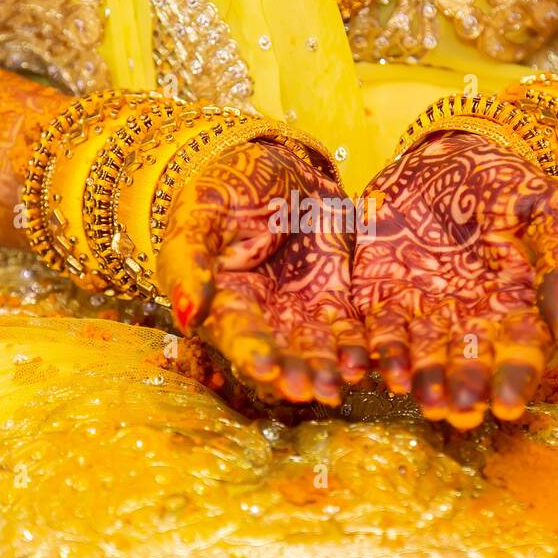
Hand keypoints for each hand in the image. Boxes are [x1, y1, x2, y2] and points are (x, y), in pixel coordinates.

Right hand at [156, 140, 367, 404]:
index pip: (236, 334)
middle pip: (280, 352)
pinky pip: (349, 328)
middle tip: (312, 391)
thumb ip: (192, 262)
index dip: (250, 352)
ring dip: (329, 369)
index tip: (265, 368)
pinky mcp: (334, 298)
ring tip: (343, 383)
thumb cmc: (225, 188)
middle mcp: (261, 317)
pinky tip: (371, 360)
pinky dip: (359, 346)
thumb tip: (187, 314)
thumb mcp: (201, 214)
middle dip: (296, 373)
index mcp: (221, 302)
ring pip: (316, 348)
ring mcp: (299, 310)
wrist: (277, 167)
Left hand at [352, 132, 557, 428]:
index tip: (508, 404)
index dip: (513, 379)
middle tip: (459, 412)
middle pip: (466, 364)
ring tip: (417, 394)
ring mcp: (421, 313)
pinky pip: (374, 331)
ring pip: (420, 355)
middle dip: (463, 390)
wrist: (448, 153)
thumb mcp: (547, 210)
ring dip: (419, 379)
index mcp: (513, 309)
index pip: (517, 353)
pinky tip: (373, 367)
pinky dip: (374, 351)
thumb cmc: (506, 182)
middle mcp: (467, 322)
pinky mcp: (377, 298)